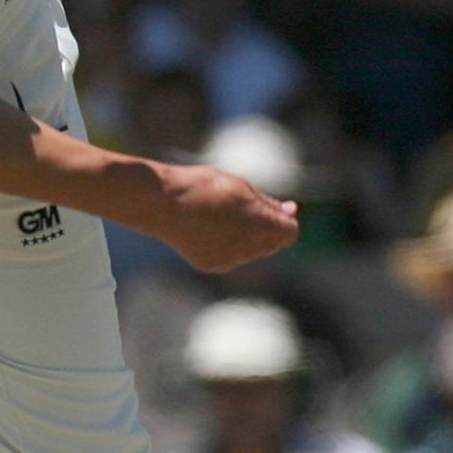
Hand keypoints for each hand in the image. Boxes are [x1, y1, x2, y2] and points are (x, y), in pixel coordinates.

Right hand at [150, 163, 298, 272]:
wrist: (162, 203)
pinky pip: (231, 257)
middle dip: (266, 228)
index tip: (276, 208)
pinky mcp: (213, 265)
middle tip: (245, 208)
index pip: (290, 233)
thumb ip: (268, 203)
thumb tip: (289, 211)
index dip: (285, 220)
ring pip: (251, 251)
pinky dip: (227, 246)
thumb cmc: (203, 187)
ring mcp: (231, 259)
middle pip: (272, 243)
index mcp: (262, 224)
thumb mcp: (241, 187)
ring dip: (246, 237)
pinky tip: (207, 230)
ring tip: (219, 217)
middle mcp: (250, 247)